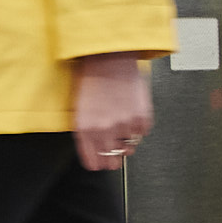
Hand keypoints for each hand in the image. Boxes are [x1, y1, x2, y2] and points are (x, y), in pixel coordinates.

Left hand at [72, 53, 150, 170]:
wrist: (109, 58)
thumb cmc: (92, 78)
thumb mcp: (79, 108)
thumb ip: (86, 131)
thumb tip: (95, 147)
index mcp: (85, 129)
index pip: (93, 162)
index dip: (97, 163)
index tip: (100, 163)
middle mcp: (105, 130)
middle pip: (112, 160)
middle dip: (112, 158)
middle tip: (114, 152)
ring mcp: (125, 125)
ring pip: (129, 148)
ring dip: (127, 142)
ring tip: (123, 130)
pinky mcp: (142, 118)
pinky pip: (142, 133)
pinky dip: (138, 128)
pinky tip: (131, 116)